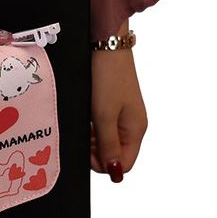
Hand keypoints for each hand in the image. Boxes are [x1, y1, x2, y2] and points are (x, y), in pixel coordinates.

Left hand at [90, 19, 147, 181]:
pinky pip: (104, 125)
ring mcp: (124, 113)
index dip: (104, 165)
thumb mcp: (104, 114)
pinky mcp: (114, 103)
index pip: (124, 164)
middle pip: (116, 153)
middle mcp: (133, 124)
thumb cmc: (107, 77)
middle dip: (96, 152)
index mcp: (136, 130)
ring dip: (92, 139)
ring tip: (80, 125)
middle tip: (80, 137)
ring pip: (107, 139)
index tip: (85, 153)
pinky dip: (92, 126)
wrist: (105, 44)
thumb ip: (108, 144)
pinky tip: (82, 117)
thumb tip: (114, 173)